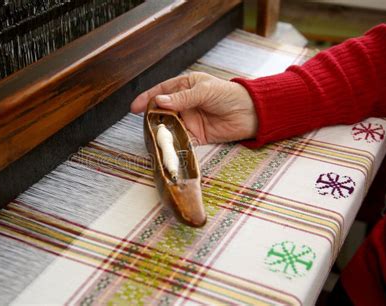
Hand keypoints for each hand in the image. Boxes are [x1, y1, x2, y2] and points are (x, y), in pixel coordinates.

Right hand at [130, 72, 257, 144]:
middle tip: (143, 124)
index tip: (134, 107)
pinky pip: (180, 140)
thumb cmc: (229, 95)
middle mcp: (185, 104)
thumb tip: (159, 101)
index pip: (162, 91)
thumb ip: (182, 98)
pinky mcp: (196, 136)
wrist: (251, 113)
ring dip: (161, 132)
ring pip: (169, 126)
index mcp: (185, 87)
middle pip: (162, 111)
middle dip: (152, 117)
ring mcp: (189, 120)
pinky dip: (173, 143)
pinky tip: (166, 146)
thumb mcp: (204, 91)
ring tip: (151, 136)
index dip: (147, 98)